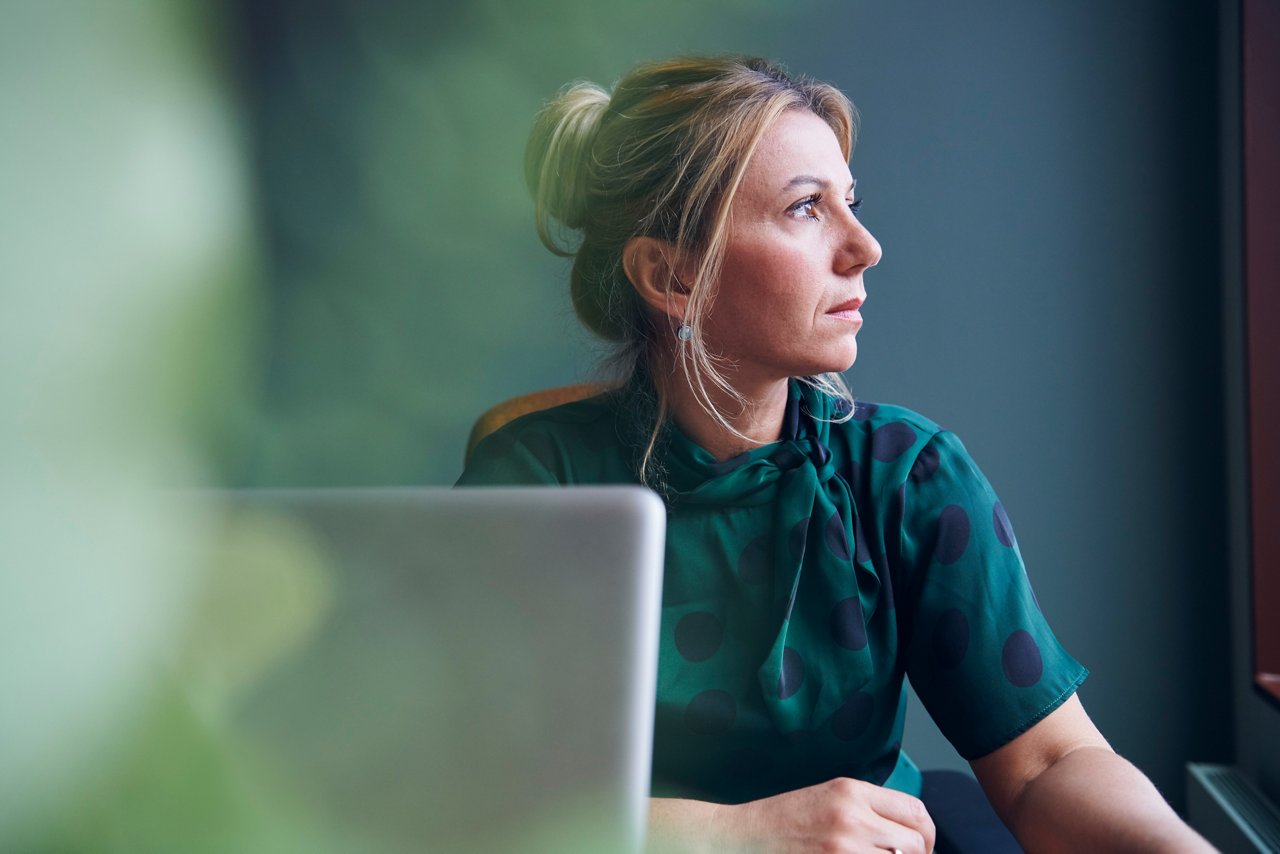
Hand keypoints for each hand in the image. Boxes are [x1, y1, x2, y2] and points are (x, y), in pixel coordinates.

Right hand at [647, 777, 933, 852]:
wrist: (746, 836)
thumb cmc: (786, 818)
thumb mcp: (830, 795)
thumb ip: (870, 806)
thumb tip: (912, 832)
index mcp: (852, 790)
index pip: (916, 812)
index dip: (928, 834)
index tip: (924, 844)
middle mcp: (852, 816)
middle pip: (916, 844)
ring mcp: (844, 847)